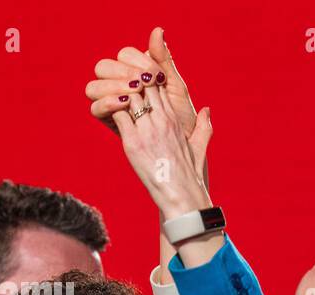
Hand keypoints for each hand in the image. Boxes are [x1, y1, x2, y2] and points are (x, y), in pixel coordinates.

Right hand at [88, 28, 196, 140]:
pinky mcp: (110, 123)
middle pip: (104, 67)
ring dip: (112, 86)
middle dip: (122, 72)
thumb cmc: (183, 120)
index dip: (138, 61)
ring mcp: (113, 104)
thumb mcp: (176, 89)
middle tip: (143, 84)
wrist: (184, 151)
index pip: (125, 54)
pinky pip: (95, 108)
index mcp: (137, 73)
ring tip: (134, 94)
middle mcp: (121, 85)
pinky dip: (107, 102)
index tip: (157, 76)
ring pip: (95, 86)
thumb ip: (164, 61)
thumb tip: (157, 31)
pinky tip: (125, 104)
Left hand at [115, 83, 212, 220]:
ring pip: (128, 96)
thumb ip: (204, 127)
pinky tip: (108, 113)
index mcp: (173, 119)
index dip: (143, 79)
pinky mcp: (133, 142)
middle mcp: (161, 120)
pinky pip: (118, 114)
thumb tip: (207, 110)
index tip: (133, 85)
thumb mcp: (200, 148)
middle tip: (117, 88)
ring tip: (110, 99)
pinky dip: (111, 109)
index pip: (156, 85)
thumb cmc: (189, 176)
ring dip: (117, 94)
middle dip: (128, 82)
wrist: (181, 195)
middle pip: (141, 85)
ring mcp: (147, 130)